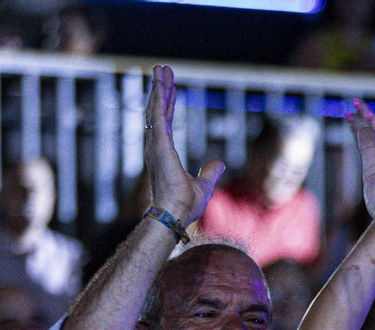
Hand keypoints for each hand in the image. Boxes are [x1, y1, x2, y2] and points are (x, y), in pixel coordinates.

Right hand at [144, 65, 224, 227]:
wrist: (175, 215)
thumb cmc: (185, 205)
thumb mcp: (204, 185)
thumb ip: (209, 173)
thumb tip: (218, 163)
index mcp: (164, 154)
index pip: (165, 122)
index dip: (167, 104)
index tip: (170, 88)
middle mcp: (156, 146)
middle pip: (158, 111)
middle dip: (161, 89)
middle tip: (162, 70)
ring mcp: (156, 144)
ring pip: (156, 108)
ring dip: (158, 87)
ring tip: (161, 68)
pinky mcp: (159, 144)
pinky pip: (158, 115)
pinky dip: (159, 97)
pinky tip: (160, 83)